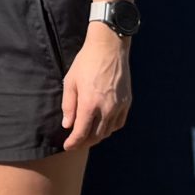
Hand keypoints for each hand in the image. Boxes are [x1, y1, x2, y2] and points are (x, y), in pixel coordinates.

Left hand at [60, 25, 131, 150]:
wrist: (109, 47)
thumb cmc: (86, 62)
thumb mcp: (70, 82)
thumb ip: (68, 106)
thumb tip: (67, 125)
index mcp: (89, 103)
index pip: (81, 132)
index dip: (73, 143)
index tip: (67, 147)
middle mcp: (106, 108)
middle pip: (96, 136)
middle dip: (84, 142)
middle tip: (76, 142)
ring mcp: (119, 106)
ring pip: (108, 131)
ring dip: (97, 136)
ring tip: (88, 135)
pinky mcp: (127, 102)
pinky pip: (119, 123)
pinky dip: (110, 128)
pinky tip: (103, 125)